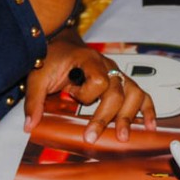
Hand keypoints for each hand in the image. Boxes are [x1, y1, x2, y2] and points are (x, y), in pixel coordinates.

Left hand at [23, 32, 156, 142]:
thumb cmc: (50, 58)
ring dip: (130, 116)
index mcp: (88, 60)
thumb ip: (34, 101)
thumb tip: (30, 127)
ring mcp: (116, 72)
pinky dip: (147, 109)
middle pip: (117, 91)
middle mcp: (107, 65)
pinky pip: (140, 93)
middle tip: (92, 137)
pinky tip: (149, 125)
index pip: (98, 80)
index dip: (86, 94)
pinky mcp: (120, 81)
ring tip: (123, 136)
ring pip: (133, 93)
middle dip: (106, 117)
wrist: (60, 42)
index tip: (71, 96)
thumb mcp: (37, 78)